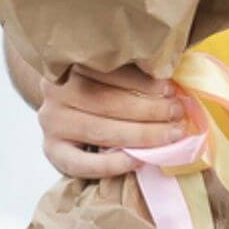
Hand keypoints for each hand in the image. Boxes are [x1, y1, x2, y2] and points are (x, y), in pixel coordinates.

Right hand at [39, 63, 185, 177]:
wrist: (67, 108)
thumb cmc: (101, 86)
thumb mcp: (113, 73)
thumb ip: (135, 73)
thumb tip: (172, 84)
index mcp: (72, 63)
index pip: (109, 71)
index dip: (142, 81)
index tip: (170, 88)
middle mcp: (56, 91)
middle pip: (106, 101)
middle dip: (148, 109)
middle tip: (177, 113)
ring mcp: (51, 122)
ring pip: (99, 130)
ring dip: (140, 135)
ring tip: (170, 134)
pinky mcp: (52, 150)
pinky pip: (81, 163)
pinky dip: (111, 165)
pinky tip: (138, 160)